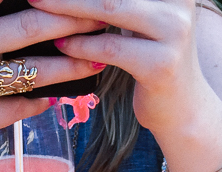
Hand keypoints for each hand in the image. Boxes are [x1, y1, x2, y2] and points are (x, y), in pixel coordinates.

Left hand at [29, 0, 208, 133]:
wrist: (183, 110)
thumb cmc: (156, 60)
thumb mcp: (147, 20)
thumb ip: (122, 2)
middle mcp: (179, 3)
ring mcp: (174, 32)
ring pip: (108, 8)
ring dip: (67, 9)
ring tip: (38, 7)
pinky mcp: (160, 65)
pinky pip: (109, 48)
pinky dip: (81, 45)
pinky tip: (62, 44)